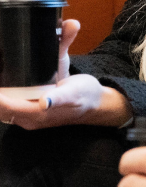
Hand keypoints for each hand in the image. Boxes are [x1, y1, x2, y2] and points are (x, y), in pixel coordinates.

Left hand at [0, 16, 131, 128]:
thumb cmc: (84, 95)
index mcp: (36, 114)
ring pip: (3, 108)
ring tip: (0, 68)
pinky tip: (5, 78)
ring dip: (0, 95)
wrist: (95, 103)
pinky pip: (10, 104)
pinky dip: (4, 94)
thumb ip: (58, 97)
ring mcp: (29, 115)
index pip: (4, 107)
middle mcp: (28, 118)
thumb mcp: (73, 92)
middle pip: (1, 109)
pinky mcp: (31, 109)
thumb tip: (44, 103)